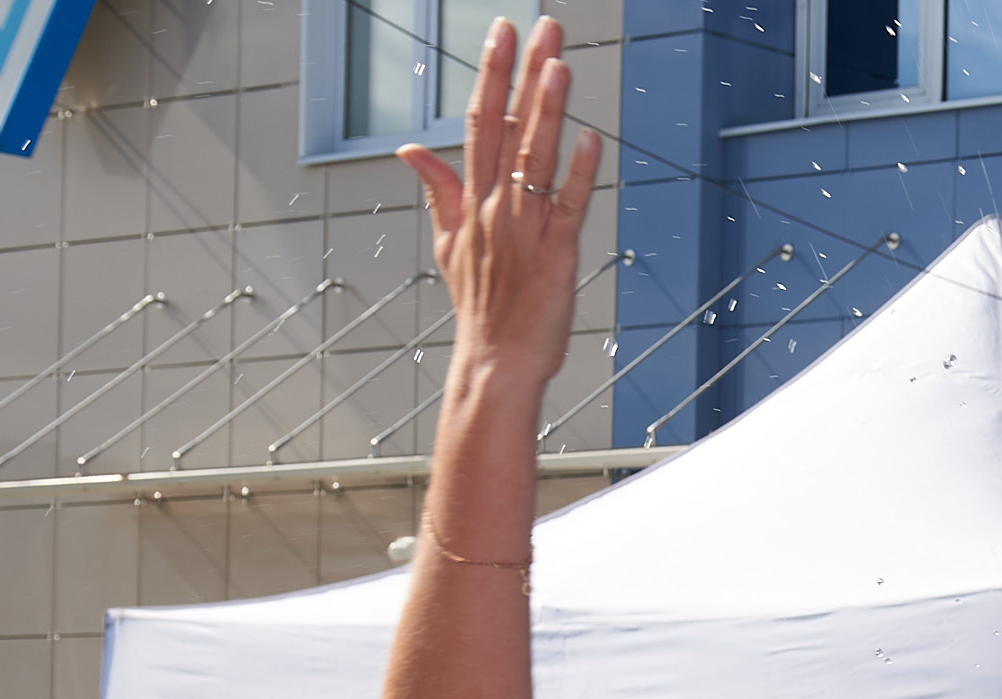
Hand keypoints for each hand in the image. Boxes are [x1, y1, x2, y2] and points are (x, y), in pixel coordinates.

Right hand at [398, 16, 600, 392]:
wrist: (494, 363)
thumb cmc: (480, 308)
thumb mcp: (448, 244)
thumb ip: (437, 192)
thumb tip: (410, 150)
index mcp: (472, 200)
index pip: (479, 122)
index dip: (492, 75)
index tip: (502, 34)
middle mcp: (496, 207)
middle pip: (508, 127)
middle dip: (523, 74)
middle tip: (541, 26)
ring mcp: (526, 229)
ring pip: (537, 158)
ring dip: (548, 110)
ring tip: (560, 64)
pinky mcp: (557, 256)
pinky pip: (570, 207)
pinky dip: (581, 174)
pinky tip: (591, 140)